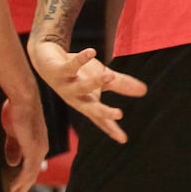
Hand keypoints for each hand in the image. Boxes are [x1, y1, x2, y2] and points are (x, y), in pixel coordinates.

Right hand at [0, 94, 47, 191]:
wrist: (22, 98)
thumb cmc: (16, 111)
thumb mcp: (13, 133)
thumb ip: (13, 148)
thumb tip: (12, 165)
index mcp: (37, 146)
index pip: (30, 170)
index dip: (21, 184)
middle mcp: (41, 149)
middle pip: (31, 177)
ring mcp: (39, 149)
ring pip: (30, 177)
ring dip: (19, 191)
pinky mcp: (34, 147)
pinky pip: (28, 169)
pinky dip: (21, 181)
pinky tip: (13, 190)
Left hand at [28, 36, 147, 143]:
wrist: (46, 58)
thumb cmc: (78, 72)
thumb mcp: (102, 77)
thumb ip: (121, 84)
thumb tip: (144, 90)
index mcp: (87, 102)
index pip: (100, 119)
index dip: (111, 129)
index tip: (123, 139)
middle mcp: (75, 97)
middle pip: (90, 108)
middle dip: (103, 112)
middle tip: (119, 114)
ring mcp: (65, 85)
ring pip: (81, 87)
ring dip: (95, 82)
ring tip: (110, 76)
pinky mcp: (58, 71)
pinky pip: (71, 66)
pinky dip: (82, 59)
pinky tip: (92, 52)